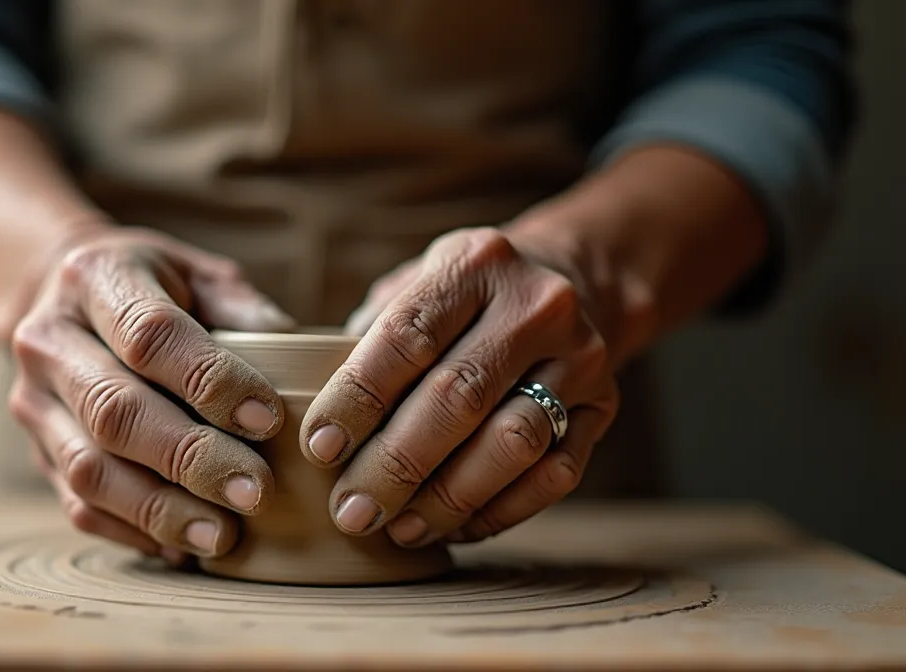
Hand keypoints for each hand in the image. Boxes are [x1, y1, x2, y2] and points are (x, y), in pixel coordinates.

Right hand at [6, 226, 295, 562]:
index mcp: (93, 278)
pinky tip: (185, 546)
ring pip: (89, 469)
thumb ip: (245, 312)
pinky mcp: (37, 452)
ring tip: (224, 535)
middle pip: (114, 410)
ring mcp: (33, 401)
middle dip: (190, 458)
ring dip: (161, 510)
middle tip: (255, 491)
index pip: (150, 335)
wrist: (64, 297)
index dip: (210, 381)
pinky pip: (78, 506)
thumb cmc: (157, 289)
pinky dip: (134, 532)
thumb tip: (302, 358)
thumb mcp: (201, 276)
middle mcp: (49, 339)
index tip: (268, 419)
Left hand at [300, 226, 619, 546]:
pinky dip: (497, 511)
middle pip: (458, 397)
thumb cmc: (462, 299)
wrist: (573, 280)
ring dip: (447, 498)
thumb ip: (368, 340)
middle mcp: (536, 306)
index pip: (408, 336)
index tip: (319, 447)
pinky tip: (452, 527)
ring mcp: (580, 358)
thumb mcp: (414, 287)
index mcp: (475, 263)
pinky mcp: (603, 408)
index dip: (358, 398)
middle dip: (396, 464)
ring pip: (512, 444)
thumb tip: (313, 419)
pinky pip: (552, 477)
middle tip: (351, 509)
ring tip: (397, 526)